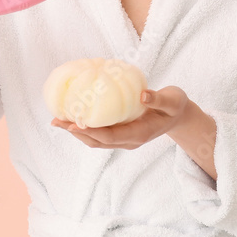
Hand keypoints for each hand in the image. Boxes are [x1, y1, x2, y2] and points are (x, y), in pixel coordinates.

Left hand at [51, 86, 188, 149]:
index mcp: (139, 134)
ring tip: (58, 120)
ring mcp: (124, 139)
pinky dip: (85, 127)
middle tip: (56, 121)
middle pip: (97, 141)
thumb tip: (143, 95)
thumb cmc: (175, 106)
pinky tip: (75, 117)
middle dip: (76, 132)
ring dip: (77, 132)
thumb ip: (159, 99)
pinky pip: (100, 133)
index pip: (109, 136)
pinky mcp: (122, 133)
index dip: (90, 131)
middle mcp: (129, 140)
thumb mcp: (172, 100)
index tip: (72, 123)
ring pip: (96, 140)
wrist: (180, 116)